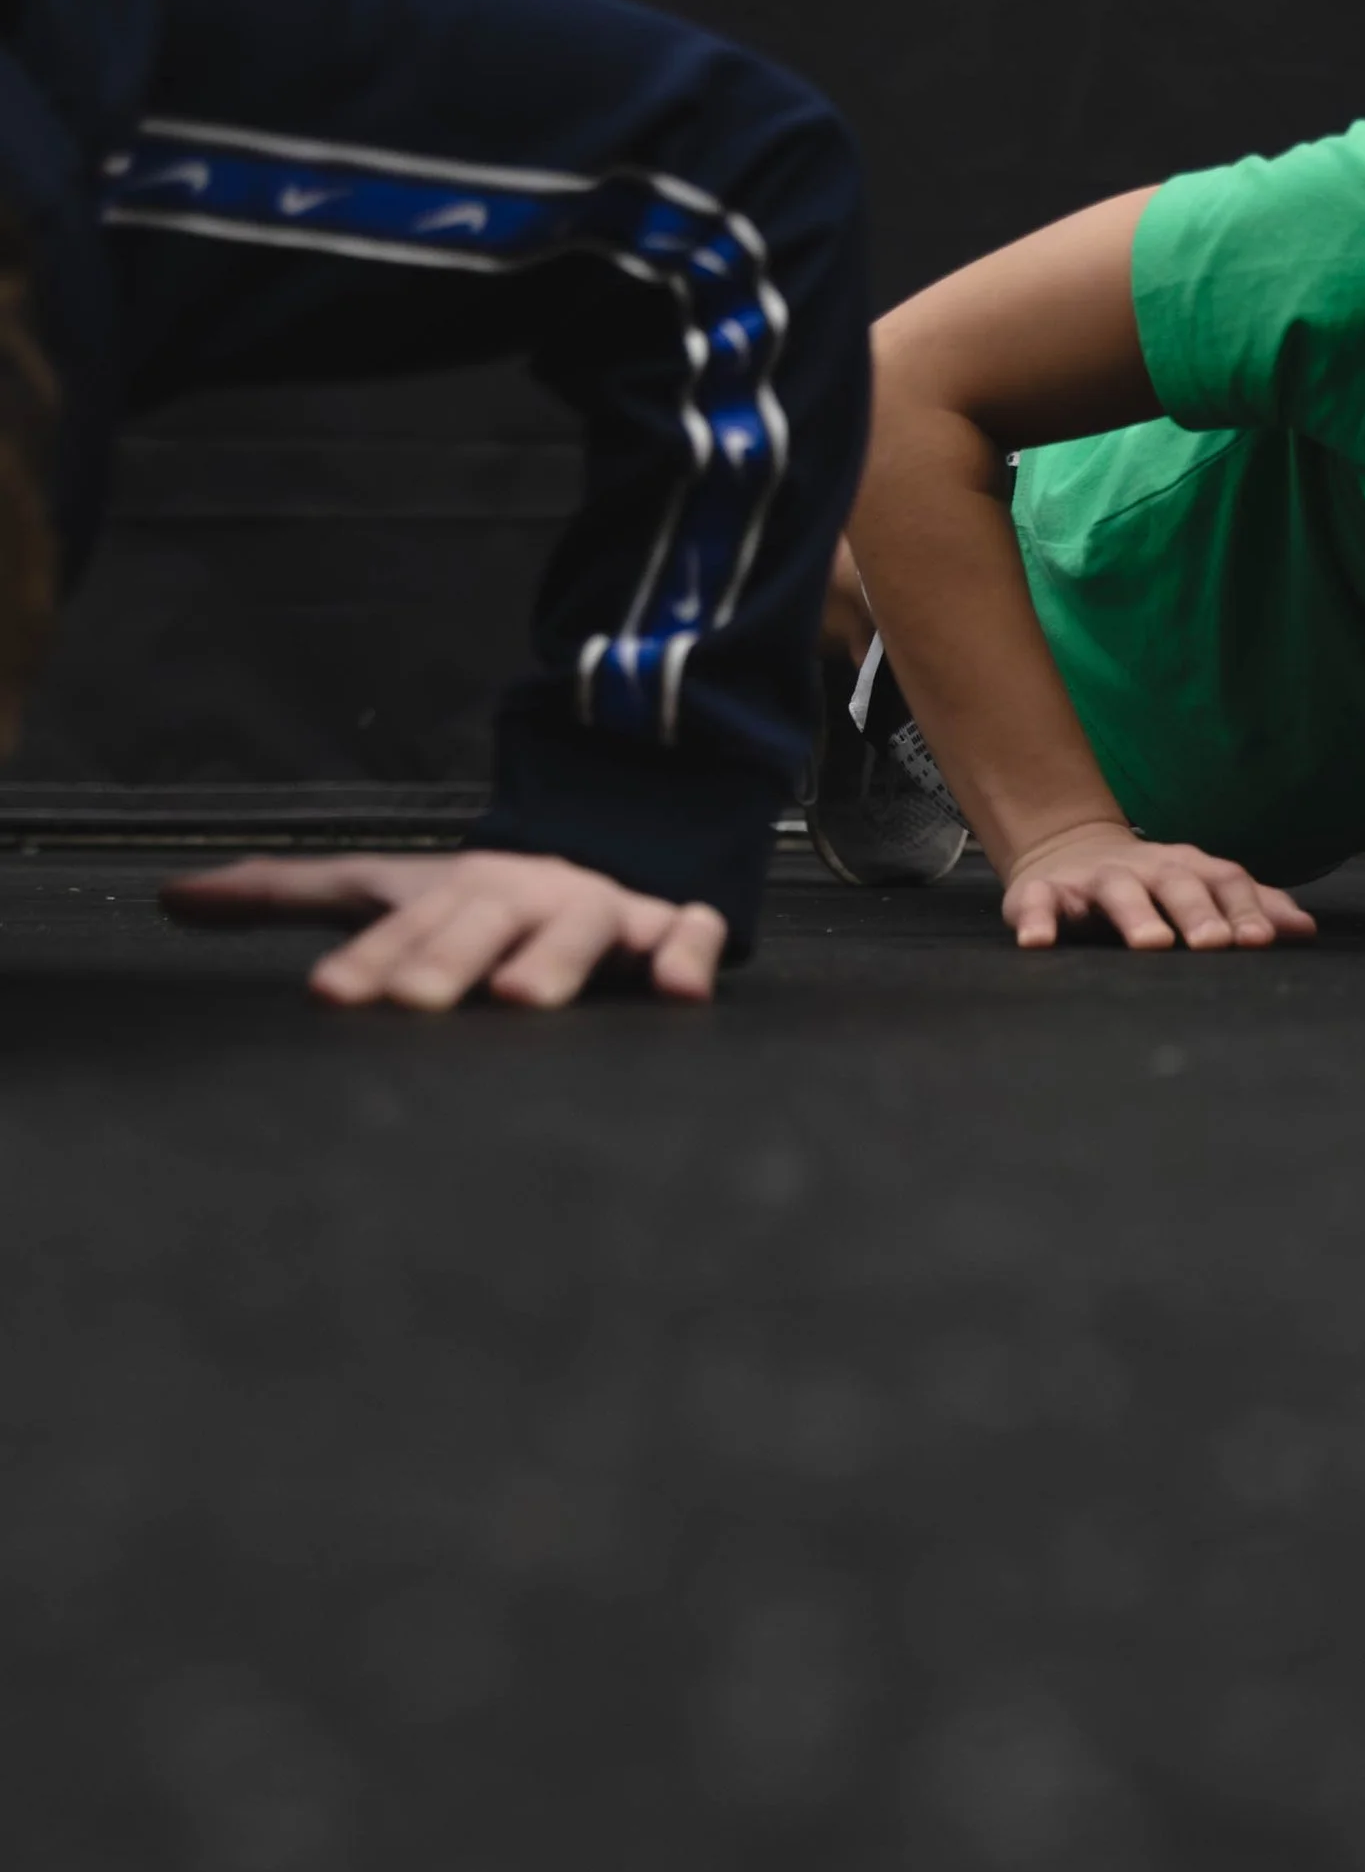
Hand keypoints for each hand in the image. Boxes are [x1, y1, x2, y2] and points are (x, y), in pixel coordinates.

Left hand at [160, 850, 730, 1008]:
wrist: (591, 868)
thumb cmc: (475, 907)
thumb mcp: (384, 895)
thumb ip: (283, 896)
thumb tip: (168, 898)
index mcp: (454, 889)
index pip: (403, 923)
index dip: (370, 959)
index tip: (332, 999)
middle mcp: (523, 894)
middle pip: (482, 920)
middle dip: (448, 959)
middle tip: (414, 1003)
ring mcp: (598, 910)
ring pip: (581, 924)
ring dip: (553, 957)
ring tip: (522, 998)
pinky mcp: (666, 930)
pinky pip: (689, 932)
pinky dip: (687, 954)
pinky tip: (676, 993)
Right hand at [998, 820, 1317, 952]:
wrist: (1067, 850)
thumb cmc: (1150, 884)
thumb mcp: (1201, 888)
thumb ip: (1251, 908)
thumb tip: (1306, 930)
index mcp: (1188, 869)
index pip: (1225, 882)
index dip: (1245, 910)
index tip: (1262, 941)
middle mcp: (1146, 869)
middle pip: (1176, 884)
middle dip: (1197, 912)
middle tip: (1214, 944)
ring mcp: (1095, 879)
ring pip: (1117, 891)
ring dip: (1136, 915)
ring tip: (1151, 944)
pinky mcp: (1045, 893)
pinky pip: (1037, 904)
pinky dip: (1036, 919)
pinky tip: (1038, 942)